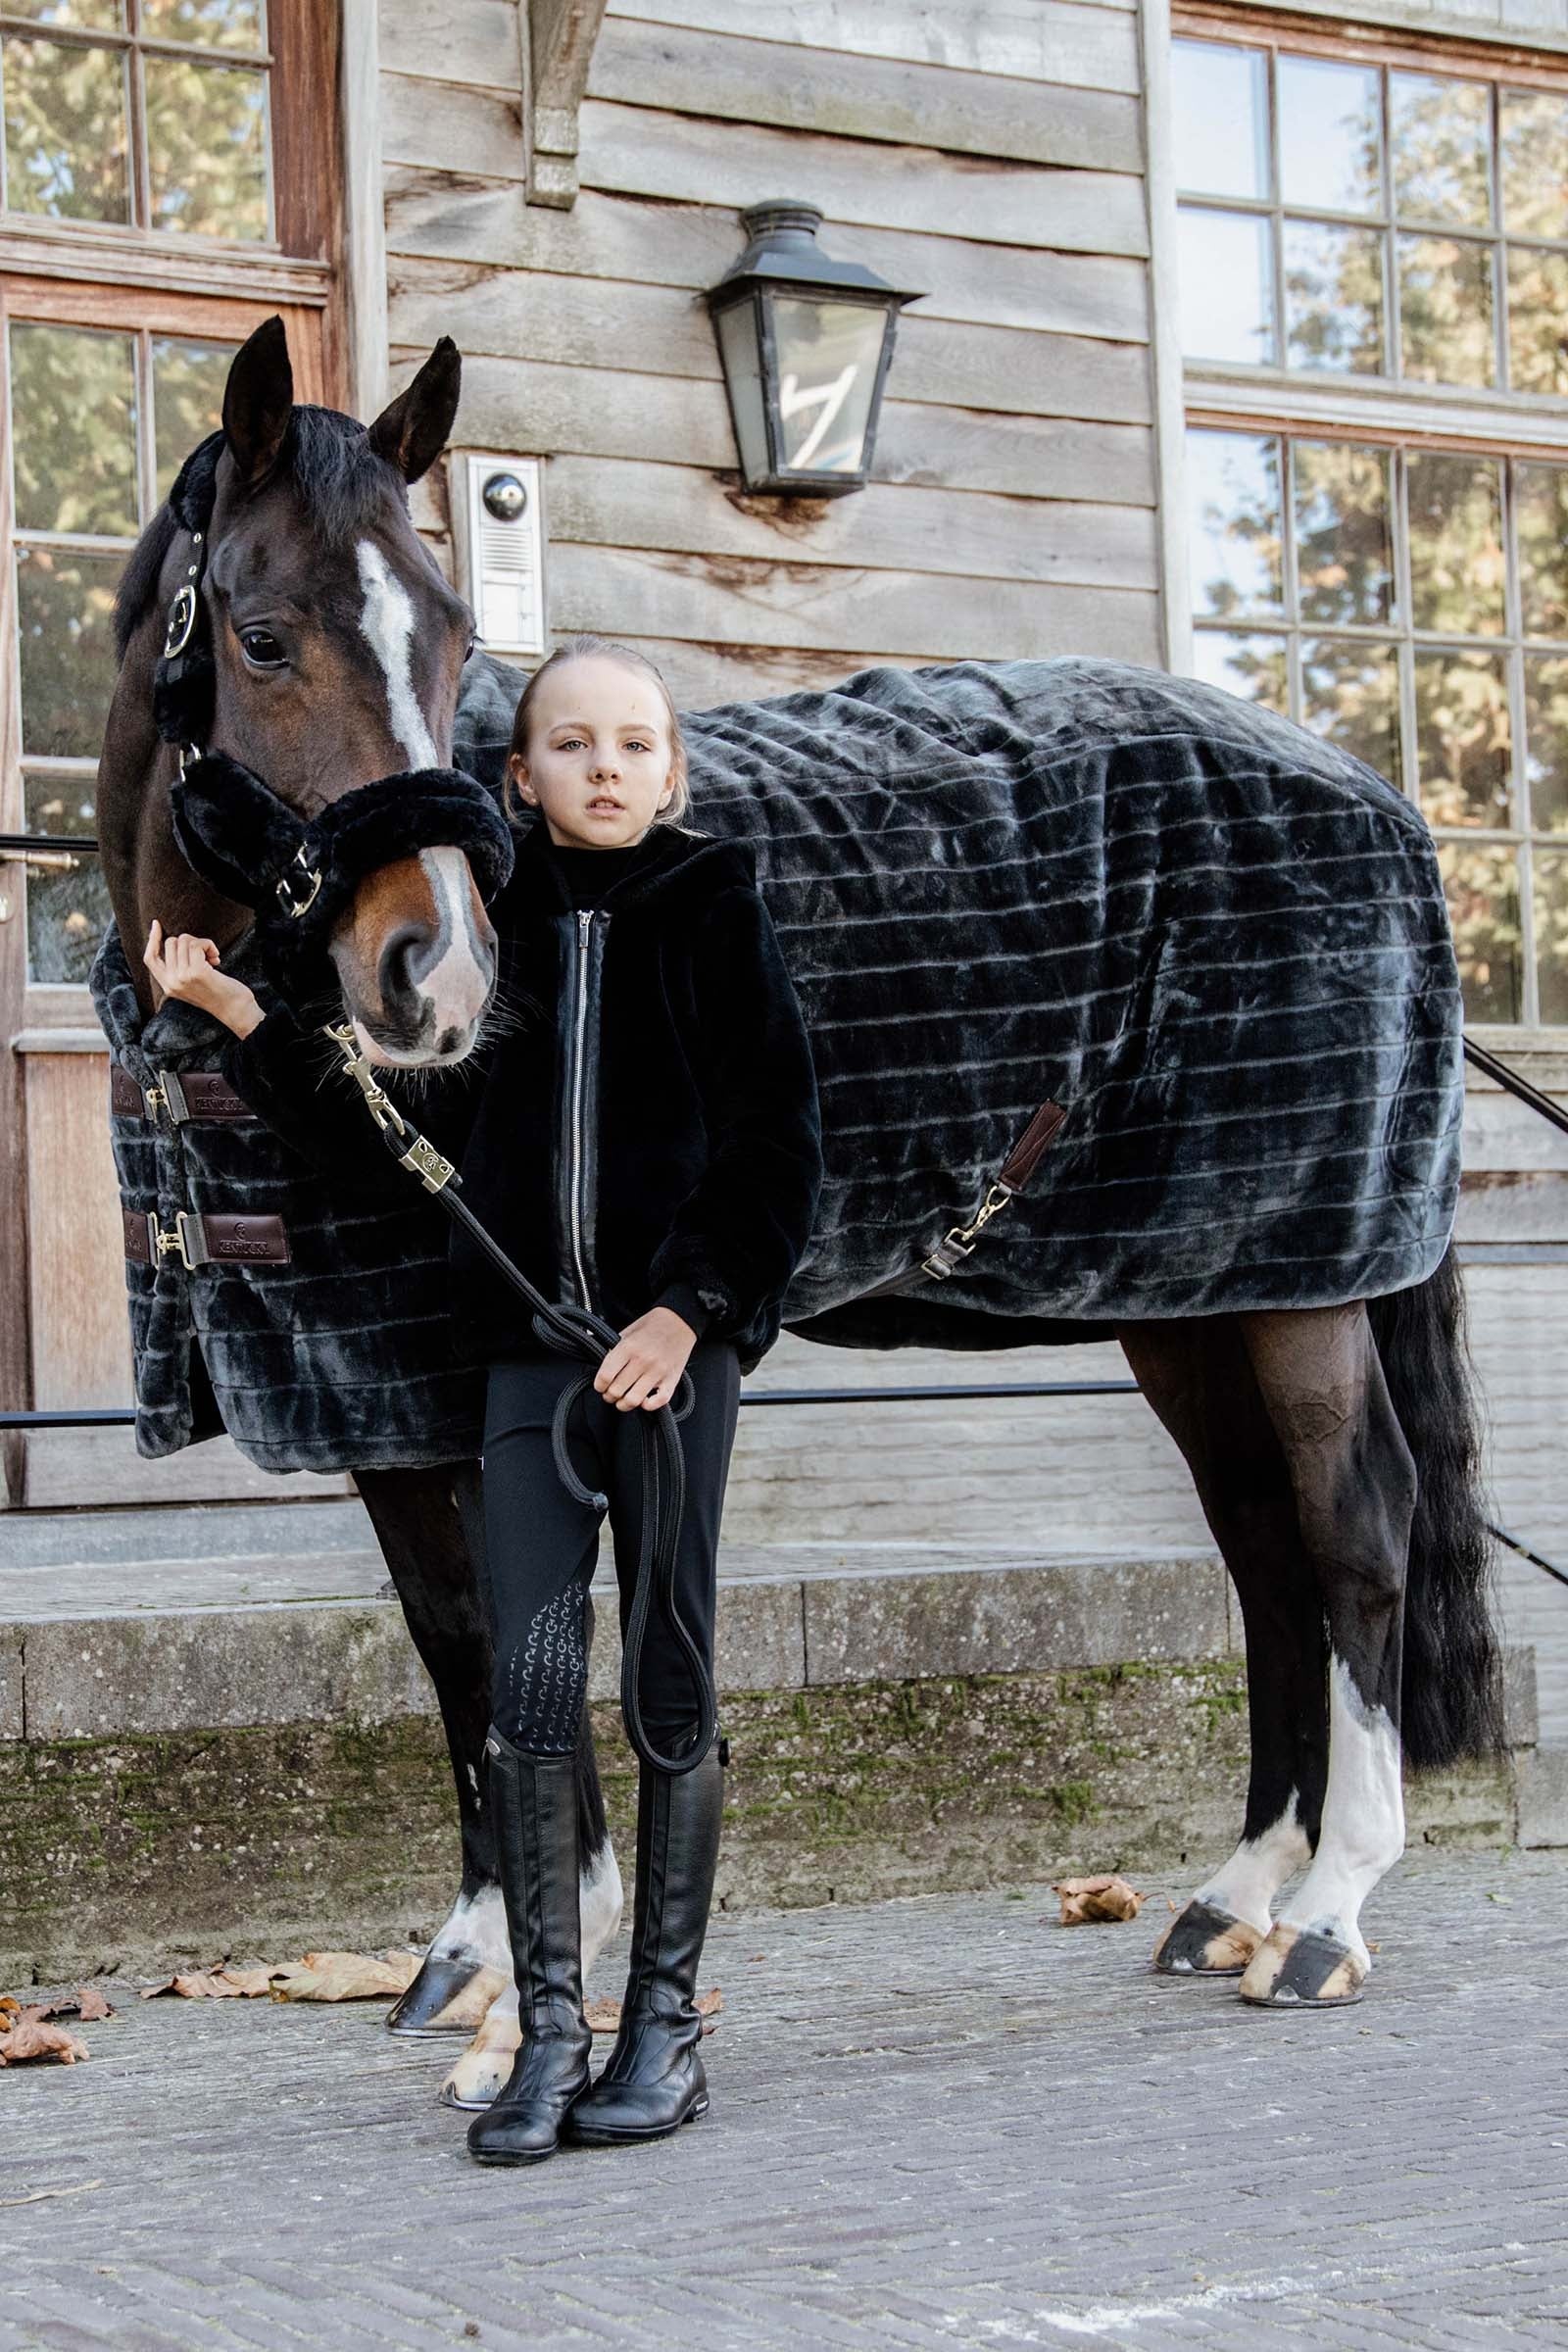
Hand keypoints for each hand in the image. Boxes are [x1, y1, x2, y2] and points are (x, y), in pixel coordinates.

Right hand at [144, 920, 264, 1038]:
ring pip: (184, 941)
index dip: (152, 939)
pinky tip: (216, 957)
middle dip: (189, 941)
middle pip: (170, 943)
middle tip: (204, 954)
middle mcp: (171, 982)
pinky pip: (197, 944)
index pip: (149, 958)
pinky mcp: (197, 972)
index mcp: (167, 986)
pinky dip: (209, 945)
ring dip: (202, 943)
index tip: (156, 924)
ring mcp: (182, 977)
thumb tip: (175, 940)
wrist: (234, 1009)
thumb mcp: (191, 983)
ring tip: (212, 957)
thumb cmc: (218, 993)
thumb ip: (178, 968)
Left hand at [593, 1306, 696, 1411]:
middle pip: (616, 1391)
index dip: (599, 1385)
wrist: (680, 1321)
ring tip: (622, 1400)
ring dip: (623, 1404)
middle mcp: (642, 1361)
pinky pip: (658, 1402)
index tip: (600, 1386)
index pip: (605, 1376)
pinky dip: (648, 1405)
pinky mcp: (672, 1379)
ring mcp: (658, 1372)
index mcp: (628, 1348)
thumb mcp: (627, 1331)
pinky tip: (643, 1400)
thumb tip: (598, 1364)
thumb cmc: (653, 1325)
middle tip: (610, 1393)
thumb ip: (612, 1349)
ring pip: (633, 1400)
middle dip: (609, 1396)